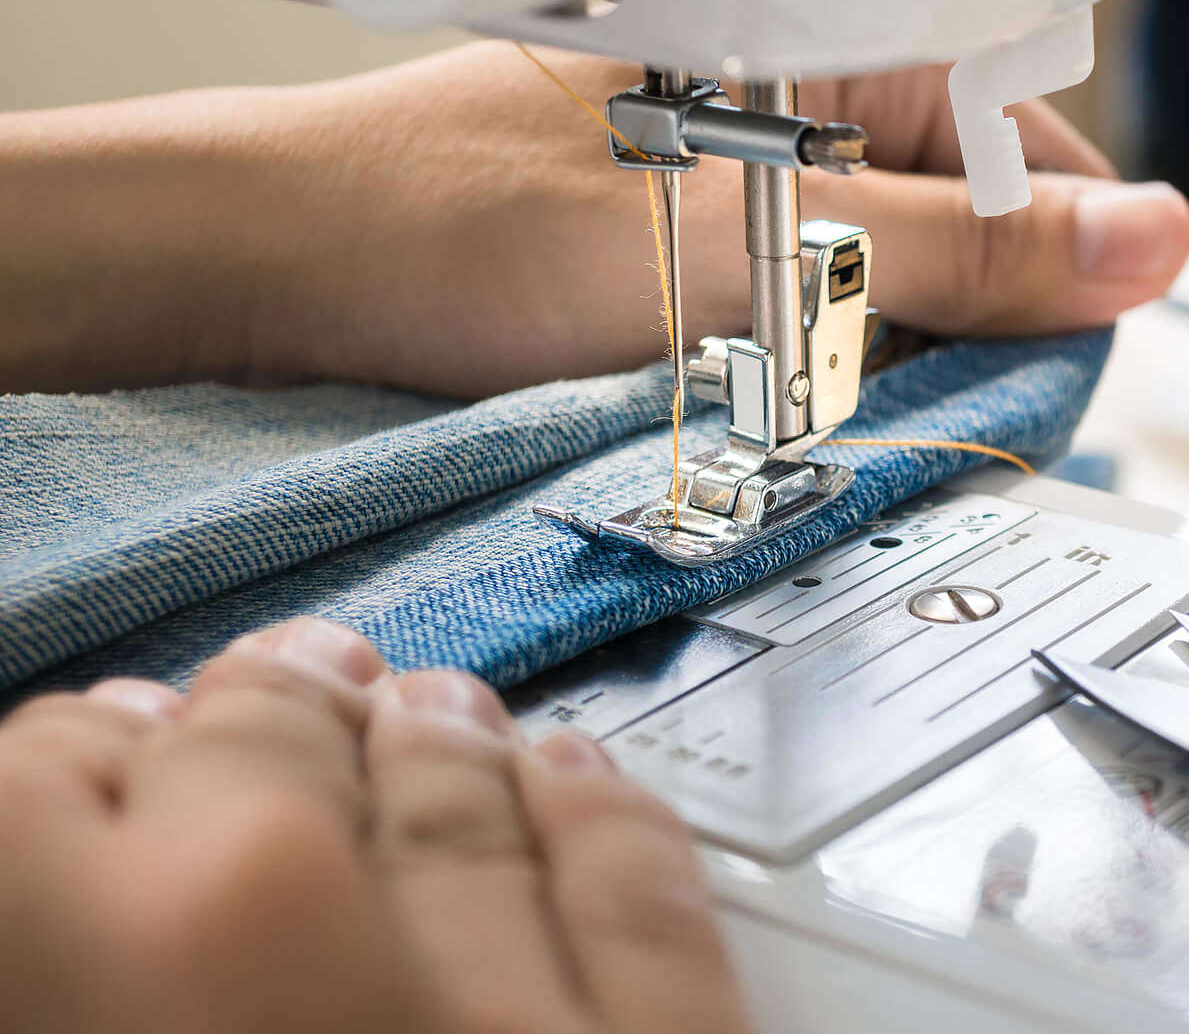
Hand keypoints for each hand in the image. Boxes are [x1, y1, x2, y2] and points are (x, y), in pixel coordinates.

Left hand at [0, 42, 1188, 395]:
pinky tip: (757, 410)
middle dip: (956, 327)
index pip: (1030, 142)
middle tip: (883, 401)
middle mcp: (804, 103)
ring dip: (877, 363)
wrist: (272, 275)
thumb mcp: (739, 250)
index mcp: (830, 45)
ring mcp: (753, 180)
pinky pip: (817, 317)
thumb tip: (1152, 241)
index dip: (1050, 257)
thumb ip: (953, 253)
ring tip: (793, 405)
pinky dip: (812, 378)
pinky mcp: (707, 253)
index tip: (1037, 364)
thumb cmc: (462, 225)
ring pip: (896, 283)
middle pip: (972, 222)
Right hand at [0, 620, 742, 1033]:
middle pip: (257, 770)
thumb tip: (91, 911)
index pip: (33, 804)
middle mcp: (287, 984)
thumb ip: (74, 966)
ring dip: (431, 743)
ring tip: (426, 698)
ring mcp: (504, 1031)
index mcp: (101, 990)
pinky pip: (635, 907)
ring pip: (451, 813)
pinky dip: (599, 822)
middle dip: (257, 716)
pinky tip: (576, 775)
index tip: (93, 754)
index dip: (68, 767)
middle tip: (268, 682)